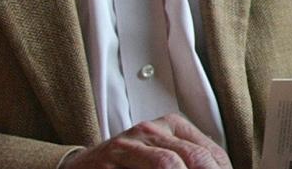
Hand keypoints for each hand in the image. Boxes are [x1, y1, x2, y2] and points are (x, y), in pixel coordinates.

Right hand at [60, 113, 231, 168]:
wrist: (81, 166)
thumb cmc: (128, 165)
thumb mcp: (162, 156)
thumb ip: (189, 160)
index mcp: (173, 126)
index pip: (211, 151)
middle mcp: (153, 129)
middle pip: (194, 157)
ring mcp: (131, 143)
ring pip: (168, 164)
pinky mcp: (111, 158)